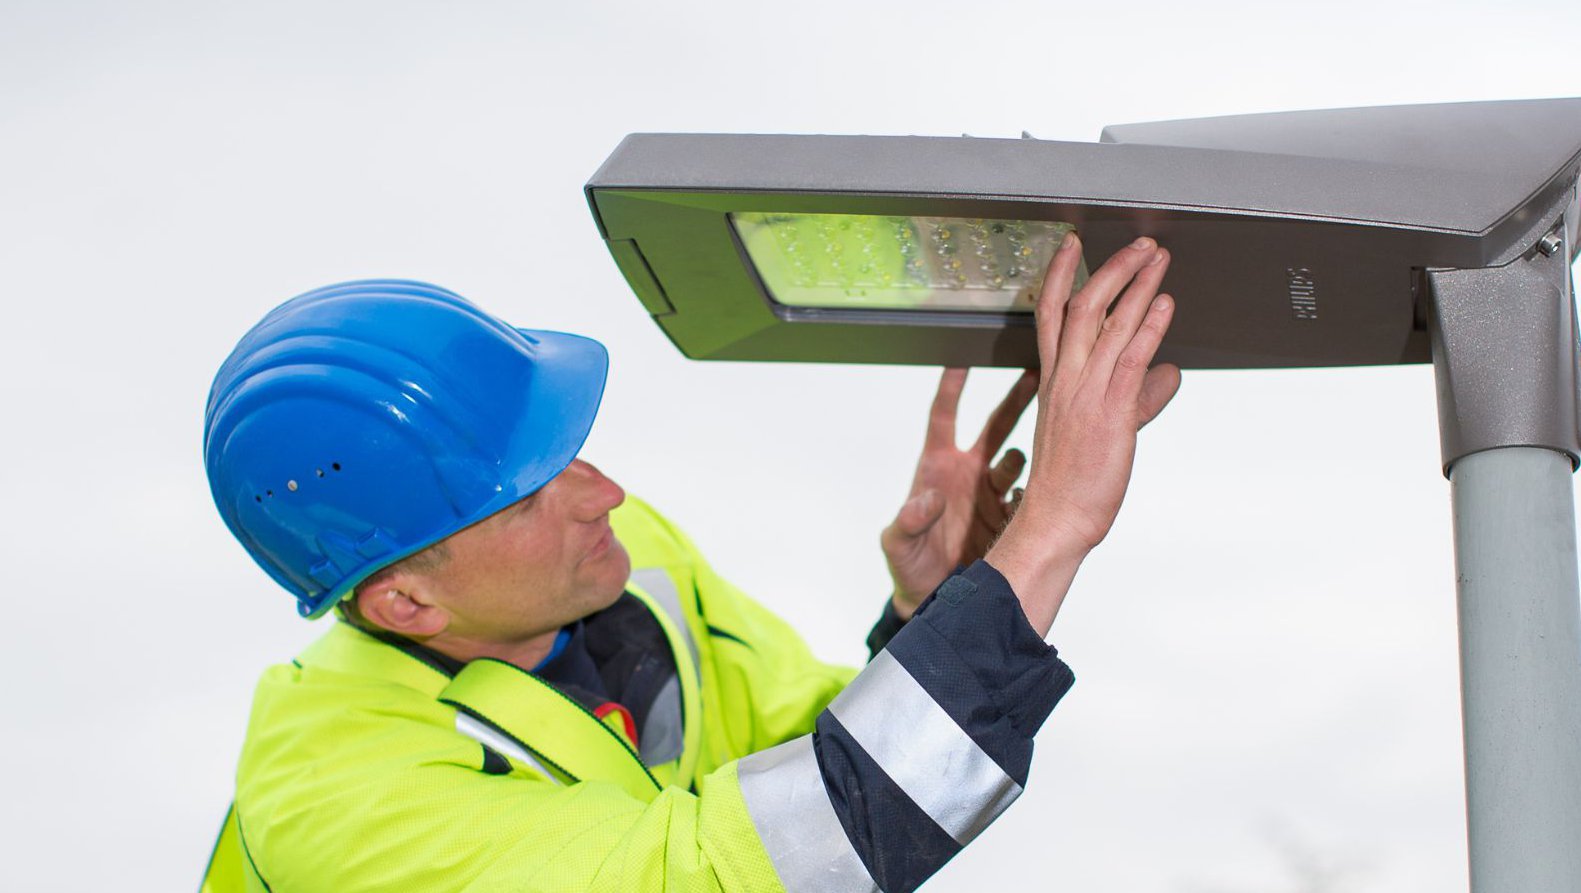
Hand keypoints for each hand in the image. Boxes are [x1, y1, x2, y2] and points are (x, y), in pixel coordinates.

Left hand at [881, 367, 1037, 617]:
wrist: (932, 597)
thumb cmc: (909, 563)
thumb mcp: (898, 543)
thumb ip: (908, 521)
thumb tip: (928, 500)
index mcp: (937, 465)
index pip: (943, 415)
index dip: (952, 386)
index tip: (962, 357)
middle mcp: (969, 472)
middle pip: (995, 425)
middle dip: (1016, 399)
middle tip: (1036, 375)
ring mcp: (992, 493)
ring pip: (1017, 459)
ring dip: (1021, 456)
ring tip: (1025, 459)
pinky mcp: (1010, 516)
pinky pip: (1030, 495)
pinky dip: (1037, 491)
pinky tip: (1043, 491)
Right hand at [987, 234, 1180, 634]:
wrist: (1058, 519)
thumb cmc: (1073, 481)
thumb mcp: (1106, 429)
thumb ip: (1139, 396)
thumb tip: (1168, 374)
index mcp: (1054, 382)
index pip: (1052, 315)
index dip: (1062, 276)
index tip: (1075, 245)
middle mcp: (1065, 381)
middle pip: (1084, 307)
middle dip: (1113, 269)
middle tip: (1141, 244)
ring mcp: (1085, 394)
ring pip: (1108, 326)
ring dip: (1137, 287)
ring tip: (1159, 259)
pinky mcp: (1109, 413)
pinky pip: (1128, 361)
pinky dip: (1147, 329)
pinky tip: (1164, 305)